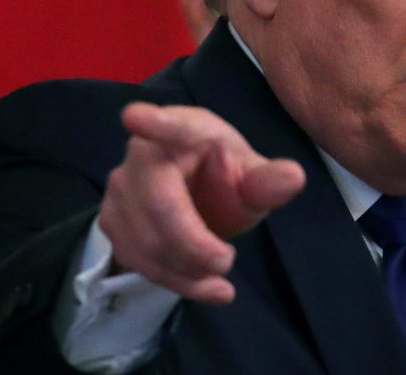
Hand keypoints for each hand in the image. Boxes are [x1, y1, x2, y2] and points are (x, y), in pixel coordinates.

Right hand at [99, 102, 305, 302]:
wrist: (196, 198)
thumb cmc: (224, 177)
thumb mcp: (252, 177)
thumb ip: (269, 181)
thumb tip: (294, 177)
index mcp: (184, 129)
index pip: (169, 125)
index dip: (154, 122)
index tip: (135, 117)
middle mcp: (143, 153)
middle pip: (157, 205)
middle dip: (192, 243)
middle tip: (227, 262)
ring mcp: (120, 187)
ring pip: (144, 240)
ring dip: (185, 269)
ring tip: (221, 280)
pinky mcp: (111, 221)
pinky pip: (136, 258)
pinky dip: (174, 281)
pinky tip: (207, 288)